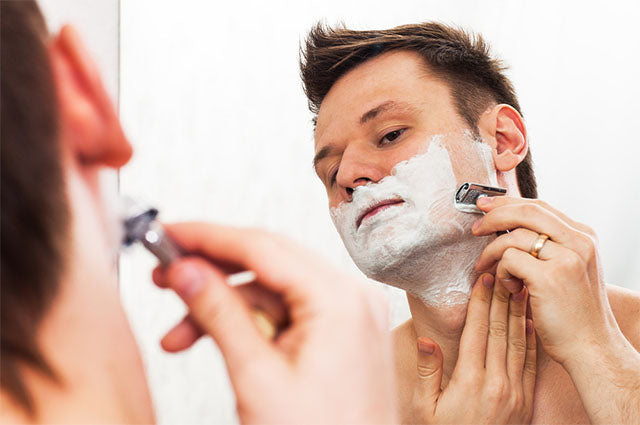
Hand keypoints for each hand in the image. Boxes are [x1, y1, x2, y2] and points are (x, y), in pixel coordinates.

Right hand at [152, 222, 397, 424]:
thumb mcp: (257, 377)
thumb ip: (219, 315)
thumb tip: (186, 271)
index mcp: (340, 300)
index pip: (263, 247)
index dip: (208, 237)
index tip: (169, 234)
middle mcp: (351, 298)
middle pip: (267, 263)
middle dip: (212, 271)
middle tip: (165, 276)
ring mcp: (348, 315)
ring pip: (272, 291)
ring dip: (223, 307)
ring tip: (178, 334)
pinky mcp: (340, 334)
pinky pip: (287, 312)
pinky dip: (249, 324)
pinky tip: (215, 341)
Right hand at [410, 273, 536, 423]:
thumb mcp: (424, 408)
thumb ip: (427, 372)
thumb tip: (426, 338)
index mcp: (469, 381)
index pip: (476, 332)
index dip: (479, 304)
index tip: (482, 281)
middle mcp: (496, 383)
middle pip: (499, 331)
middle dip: (500, 299)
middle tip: (503, 273)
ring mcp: (514, 392)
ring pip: (517, 343)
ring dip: (518, 313)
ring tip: (519, 288)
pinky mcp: (525, 401)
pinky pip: (530, 363)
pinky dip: (530, 339)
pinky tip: (529, 322)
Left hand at [472, 196, 614, 364]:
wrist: (589, 347)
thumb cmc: (572, 313)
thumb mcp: (568, 270)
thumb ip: (548, 247)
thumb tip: (508, 227)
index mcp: (584, 236)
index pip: (540, 206)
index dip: (508, 203)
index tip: (485, 207)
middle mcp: (580, 242)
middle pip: (526, 211)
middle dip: (494, 216)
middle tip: (475, 229)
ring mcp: (567, 258)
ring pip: (513, 236)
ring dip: (492, 252)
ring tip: (488, 269)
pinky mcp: (550, 276)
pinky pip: (509, 259)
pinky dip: (501, 271)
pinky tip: (508, 287)